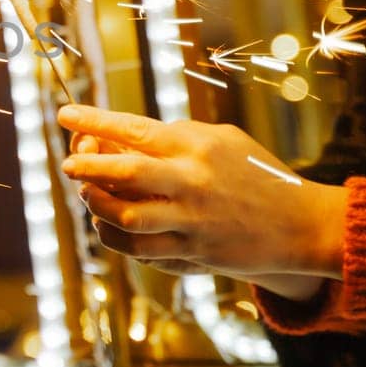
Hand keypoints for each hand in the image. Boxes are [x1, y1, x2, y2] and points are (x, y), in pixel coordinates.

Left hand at [58, 104, 345, 299]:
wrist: (300, 224)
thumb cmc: (256, 173)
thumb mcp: (221, 140)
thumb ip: (175, 137)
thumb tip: (119, 137)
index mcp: (197, 147)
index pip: (134, 129)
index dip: (93, 121)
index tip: (65, 114)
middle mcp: (192, 182)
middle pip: (123, 172)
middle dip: (86, 165)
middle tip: (68, 162)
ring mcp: (191, 221)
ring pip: (125, 216)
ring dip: (95, 204)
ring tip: (86, 193)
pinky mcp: (193, 253)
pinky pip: (139, 249)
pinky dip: (112, 237)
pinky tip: (104, 225)